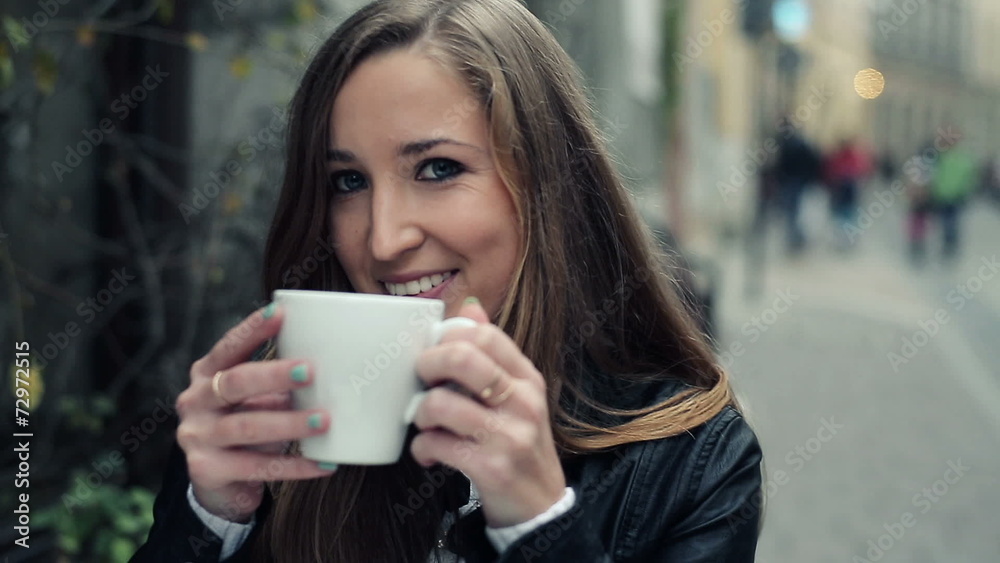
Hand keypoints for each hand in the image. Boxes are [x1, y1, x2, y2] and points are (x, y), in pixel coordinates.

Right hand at [174, 304, 336, 522]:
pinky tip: (323, 463)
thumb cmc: (246, 424)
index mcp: (207, 374)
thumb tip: (334, 365)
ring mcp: (197, 436)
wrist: (217, 482)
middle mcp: (196, 401)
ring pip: (246, 427)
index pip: (229, 347)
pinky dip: (294, 466)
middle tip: (310, 370)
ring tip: (324, 420)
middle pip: (234, 383)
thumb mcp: (255, 398)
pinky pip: (257, 467)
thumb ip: (279, 382)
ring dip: (289, 423)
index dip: (252, 330)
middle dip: (273, 375)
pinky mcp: (206, 470)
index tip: (280, 312)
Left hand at [409, 299, 566, 527]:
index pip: (484, 335)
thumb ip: (493, 352)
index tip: (435, 351)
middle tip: (421, 379)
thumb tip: (469, 306)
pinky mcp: (491, 468)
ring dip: (419, 413)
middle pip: (461, 358)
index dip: (448, 336)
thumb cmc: (518, 443)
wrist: (540, 504)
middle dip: (427, 364)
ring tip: (425, 423)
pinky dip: (422, 449)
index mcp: (527, 378)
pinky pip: (436, 444)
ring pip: (441, 403)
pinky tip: (430, 453)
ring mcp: (509, 436)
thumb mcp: (517, 395)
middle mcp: (523, 402)